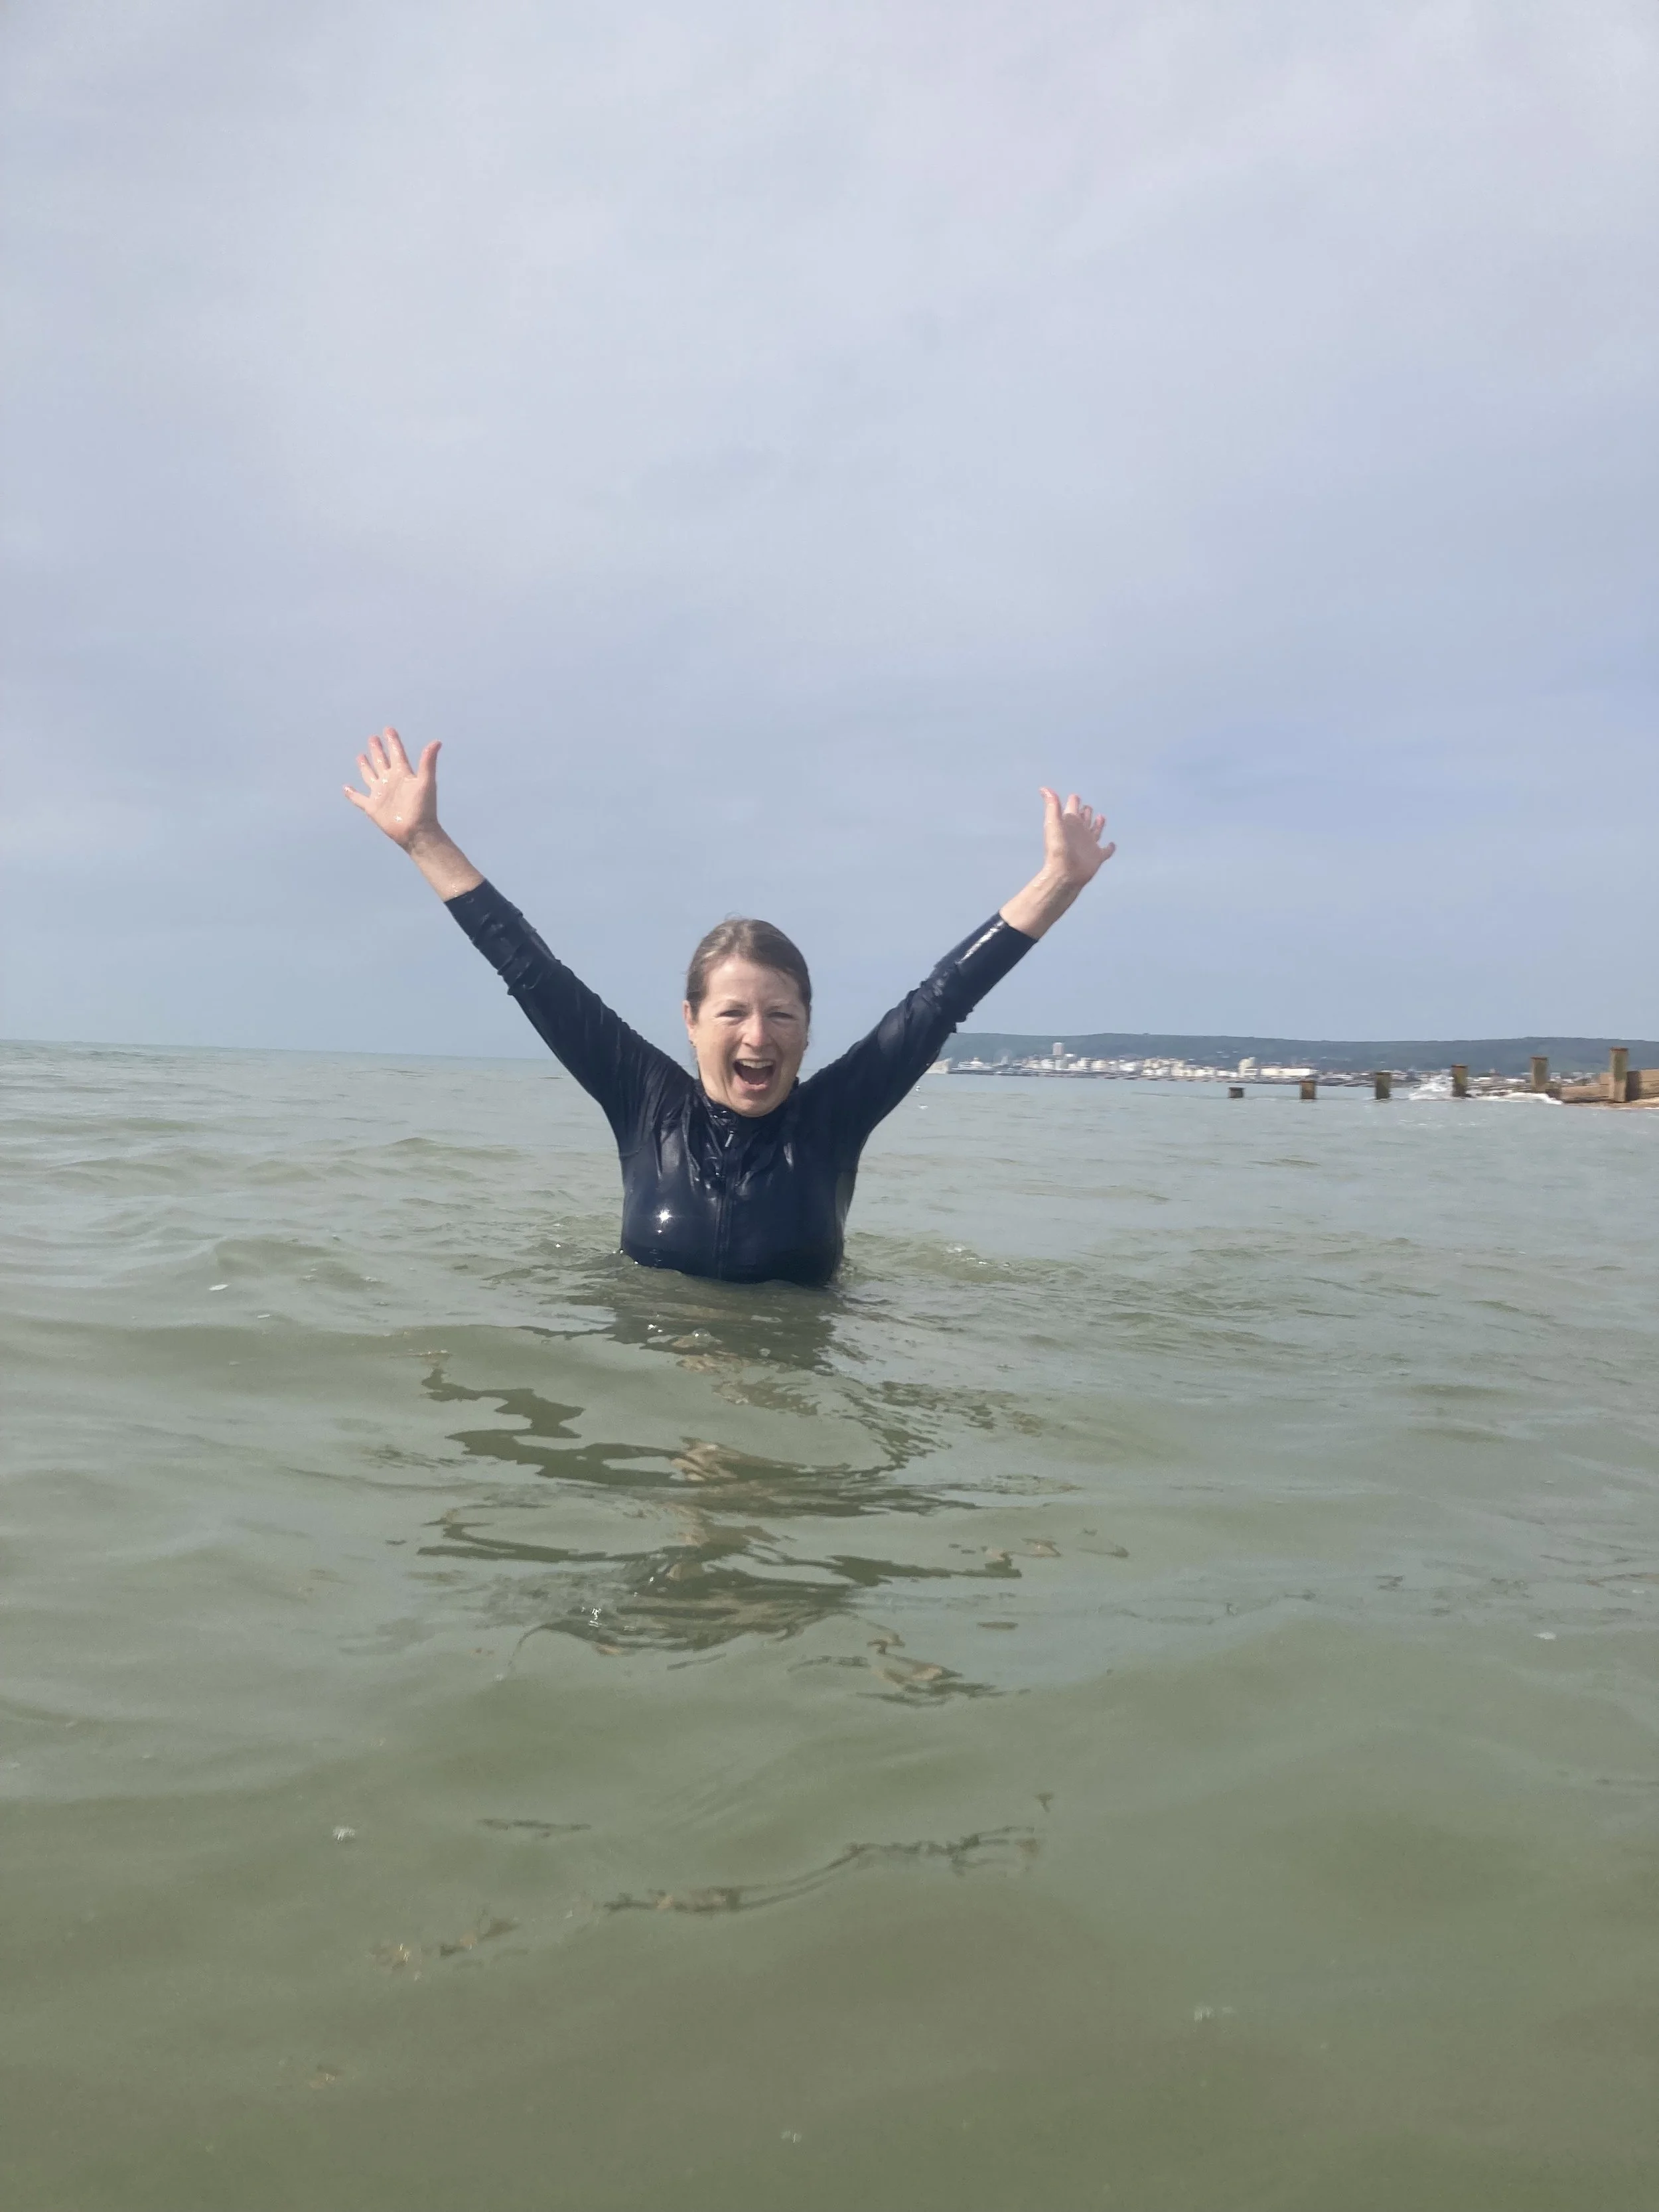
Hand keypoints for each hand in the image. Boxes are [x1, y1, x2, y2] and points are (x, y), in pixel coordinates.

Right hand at [343, 727, 441, 850]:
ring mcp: (380, 793)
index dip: (393, 741)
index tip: (388, 729)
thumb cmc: (423, 807)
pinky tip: (345, 787)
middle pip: (381, 761)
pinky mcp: (372, 807)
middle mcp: (390, 781)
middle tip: (373, 737)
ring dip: (365, 765)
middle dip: (377, 749)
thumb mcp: (426, 782)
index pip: (397, 753)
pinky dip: (351, 794)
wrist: (416, 831)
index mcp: (402, 773)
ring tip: (360, 755)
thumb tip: (437, 742)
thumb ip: (428, 762)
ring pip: (369, 775)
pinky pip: (359, 798)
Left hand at [998, 787, 1114, 937]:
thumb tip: (1043, 788)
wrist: (1065, 873)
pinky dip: (1110, 848)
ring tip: (1101, 817)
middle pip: (1084, 819)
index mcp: (1070, 823)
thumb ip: (1052, 806)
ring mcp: (1089, 845)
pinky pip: (1106, 851)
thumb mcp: (1053, 823)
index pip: (1072, 808)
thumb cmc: (1058, 848)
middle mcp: (1080, 833)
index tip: (1075, 796)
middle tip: (1086, 806)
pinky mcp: (1097, 856)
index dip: (1074, 801)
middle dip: (1086, 812)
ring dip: (1098, 824)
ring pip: (1095, 831)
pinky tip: (1112, 844)